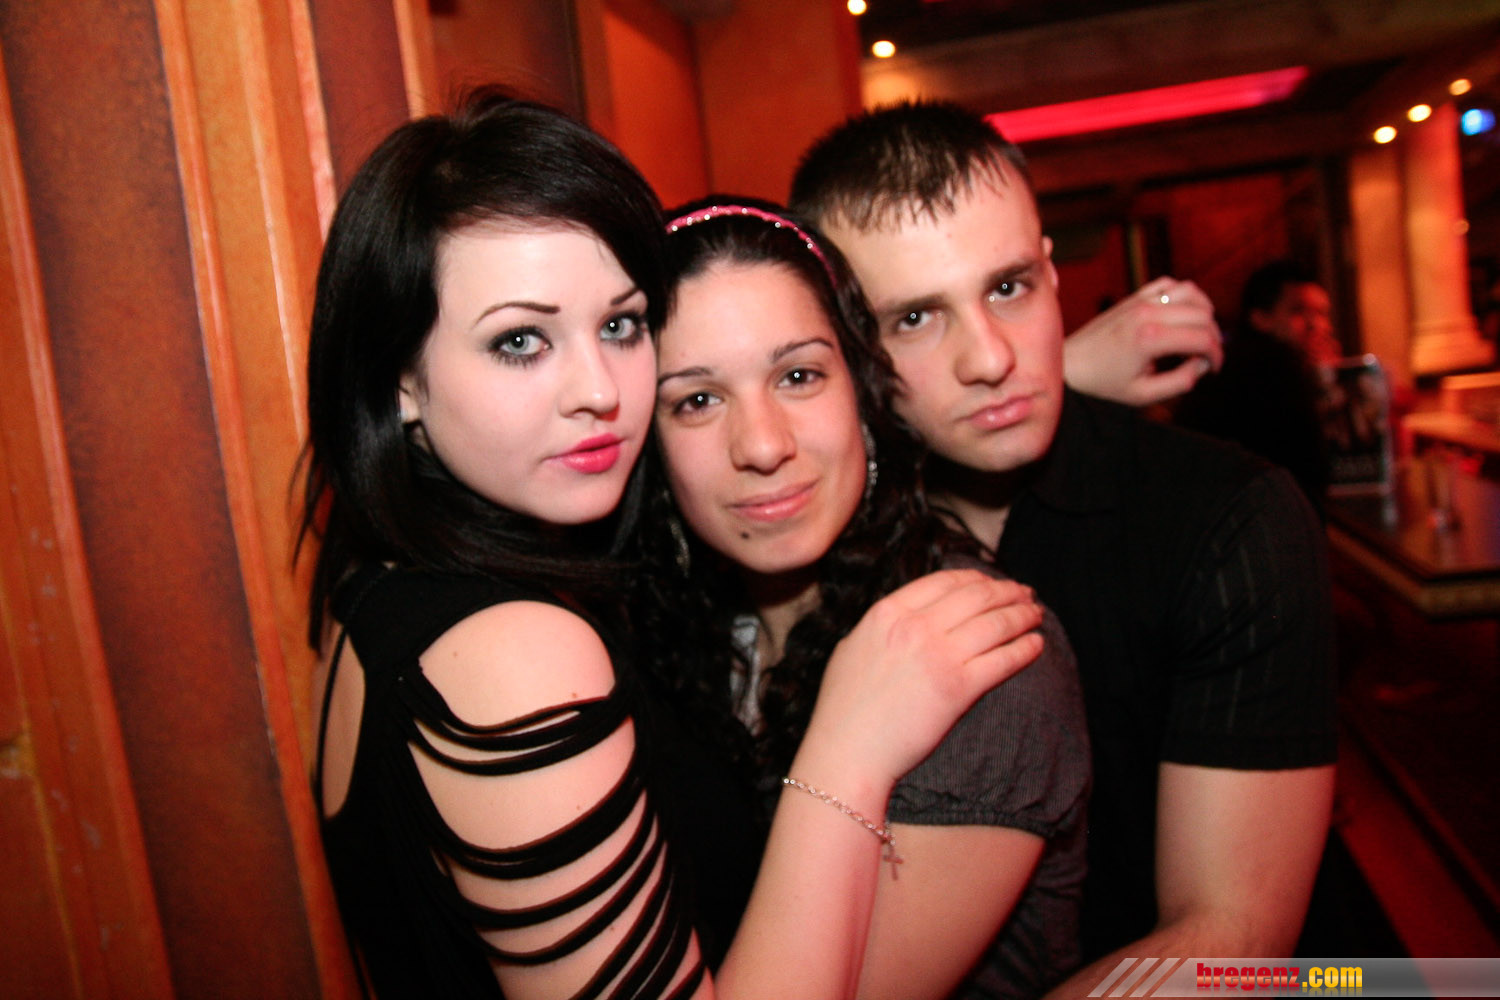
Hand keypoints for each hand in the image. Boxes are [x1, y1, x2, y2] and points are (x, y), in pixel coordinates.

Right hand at [803, 570, 1043, 786]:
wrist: (847, 752)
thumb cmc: (844, 710)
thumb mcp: (854, 649)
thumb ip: (884, 627)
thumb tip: (908, 616)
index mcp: (888, 613)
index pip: (944, 581)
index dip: (975, 578)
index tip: (991, 582)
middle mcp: (914, 627)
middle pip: (976, 596)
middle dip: (1007, 592)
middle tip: (1025, 594)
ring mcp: (938, 656)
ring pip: (995, 623)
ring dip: (1022, 615)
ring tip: (1036, 615)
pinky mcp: (959, 688)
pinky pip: (1003, 659)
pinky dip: (1025, 649)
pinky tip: (1036, 644)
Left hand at [1063, 276, 1222, 406]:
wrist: (1071, 365)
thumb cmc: (1104, 383)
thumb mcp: (1144, 394)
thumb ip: (1180, 382)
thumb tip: (1202, 365)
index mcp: (1151, 338)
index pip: (1203, 338)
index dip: (1217, 355)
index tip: (1212, 369)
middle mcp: (1148, 313)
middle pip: (1203, 315)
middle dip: (1214, 337)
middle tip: (1206, 357)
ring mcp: (1141, 301)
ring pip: (1192, 293)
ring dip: (1205, 312)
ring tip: (1199, 334)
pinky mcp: (1134, 297)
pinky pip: (1171, 284)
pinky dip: (1185, 295)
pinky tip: (1184, 314)